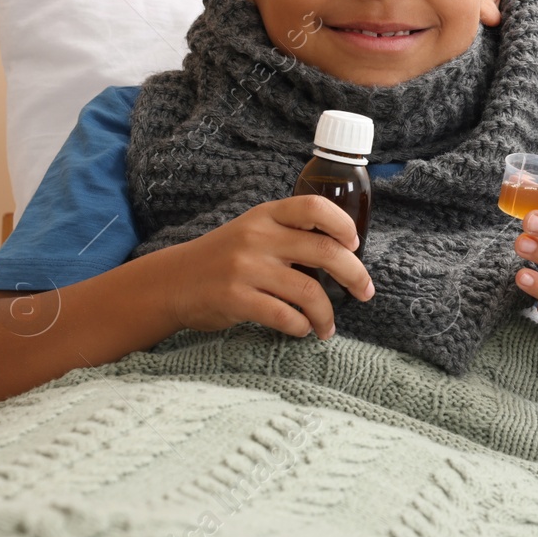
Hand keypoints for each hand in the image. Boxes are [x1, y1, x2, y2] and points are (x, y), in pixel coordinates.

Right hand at [164, 195, 373, 340]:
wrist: (171, 282)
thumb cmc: (223, 258)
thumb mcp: (253, 231)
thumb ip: (289, 233)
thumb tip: (344, 252)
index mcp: (266, 215)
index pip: (313, 207)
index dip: (342, 224)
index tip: (355, 245)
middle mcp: (257, 237)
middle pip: (324, 250)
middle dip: (354, 275)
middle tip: (365, 292)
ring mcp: (245, 268)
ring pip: (309, 292)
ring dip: (327, 314)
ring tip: (328, 327)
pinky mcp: (235, 299)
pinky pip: (284, 316)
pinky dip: (301, 326)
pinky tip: (302, 330)